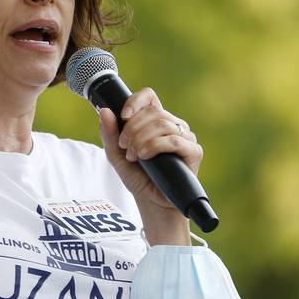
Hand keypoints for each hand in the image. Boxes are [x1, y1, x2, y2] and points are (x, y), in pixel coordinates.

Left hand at [99, 88, 201, 243]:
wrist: (152, 202)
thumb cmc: (138, 177)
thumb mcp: (116, 155)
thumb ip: (109, 134)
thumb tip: (104, 111)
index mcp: (156, 121)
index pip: (149, 97)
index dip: (135, 101)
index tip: (123, 116)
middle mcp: (173, 125)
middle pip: (153, 111)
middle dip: (133, 128)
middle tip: (125, 147)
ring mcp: (185, 137)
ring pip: (163, 124)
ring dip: (141, 139)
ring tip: (134, 156)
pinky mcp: (193, 151)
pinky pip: (174, 140)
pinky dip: (154, 146)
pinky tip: (145, 156)